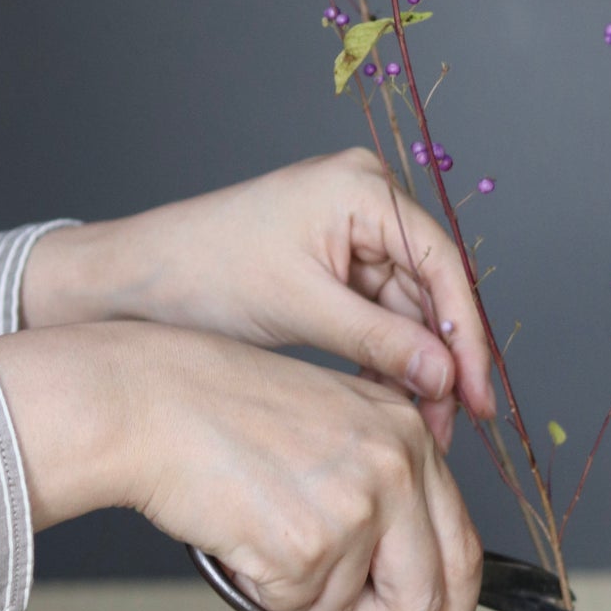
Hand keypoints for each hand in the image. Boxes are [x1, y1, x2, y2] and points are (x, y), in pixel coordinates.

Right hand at [0, 322, 481, 610]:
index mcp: (410, 433)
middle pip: (426, 591)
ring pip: (353, 606)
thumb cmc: (223, 410)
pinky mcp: (311, 543)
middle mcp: (398, 466)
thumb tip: (408, 570)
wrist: (147, 401)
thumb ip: (383, 485)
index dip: (456, 603)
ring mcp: (359, 505)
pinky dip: (264, 587)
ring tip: (264, 531)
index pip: (462, 541)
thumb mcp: (334, 422)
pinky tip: (241, 534)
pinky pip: (298, 605)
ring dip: (306, 591)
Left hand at [20, 148, 495, 450]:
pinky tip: (403, 400)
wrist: (132, 284)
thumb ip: (382, 342)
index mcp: (360, 187)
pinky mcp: (341, 265)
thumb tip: (447, 378)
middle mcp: (368, 200)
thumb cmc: (199, 273)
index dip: (467, 333)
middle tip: (460, 418)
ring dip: (423, 367)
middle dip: (445, 358)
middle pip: (433, 289)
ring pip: (413, 310)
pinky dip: (394, 359)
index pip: (440, 263)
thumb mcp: (301, 309)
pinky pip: (386, 317)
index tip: (478, 390)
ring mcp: (356, 233)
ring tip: (430, 423)